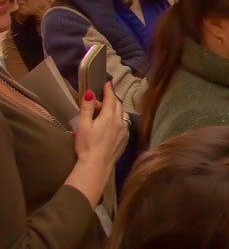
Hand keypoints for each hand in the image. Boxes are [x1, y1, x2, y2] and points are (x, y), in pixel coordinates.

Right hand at [64, 83, 128, 206]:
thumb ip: (87, 108)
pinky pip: (125, 124)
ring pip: (123, 114)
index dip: (108, 90)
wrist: (97, 165)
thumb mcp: (83, 124)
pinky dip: (119, 119)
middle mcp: (120, 122)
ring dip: (116, 109)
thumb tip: (91, 93)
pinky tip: (112, 124)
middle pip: (118, 105)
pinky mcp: (125, 139)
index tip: (107, 83)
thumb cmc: (87, 145)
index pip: (111, 98)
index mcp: (109, 117)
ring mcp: (124, 131)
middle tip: (101, 99)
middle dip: (111, 99)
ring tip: (106, 111)